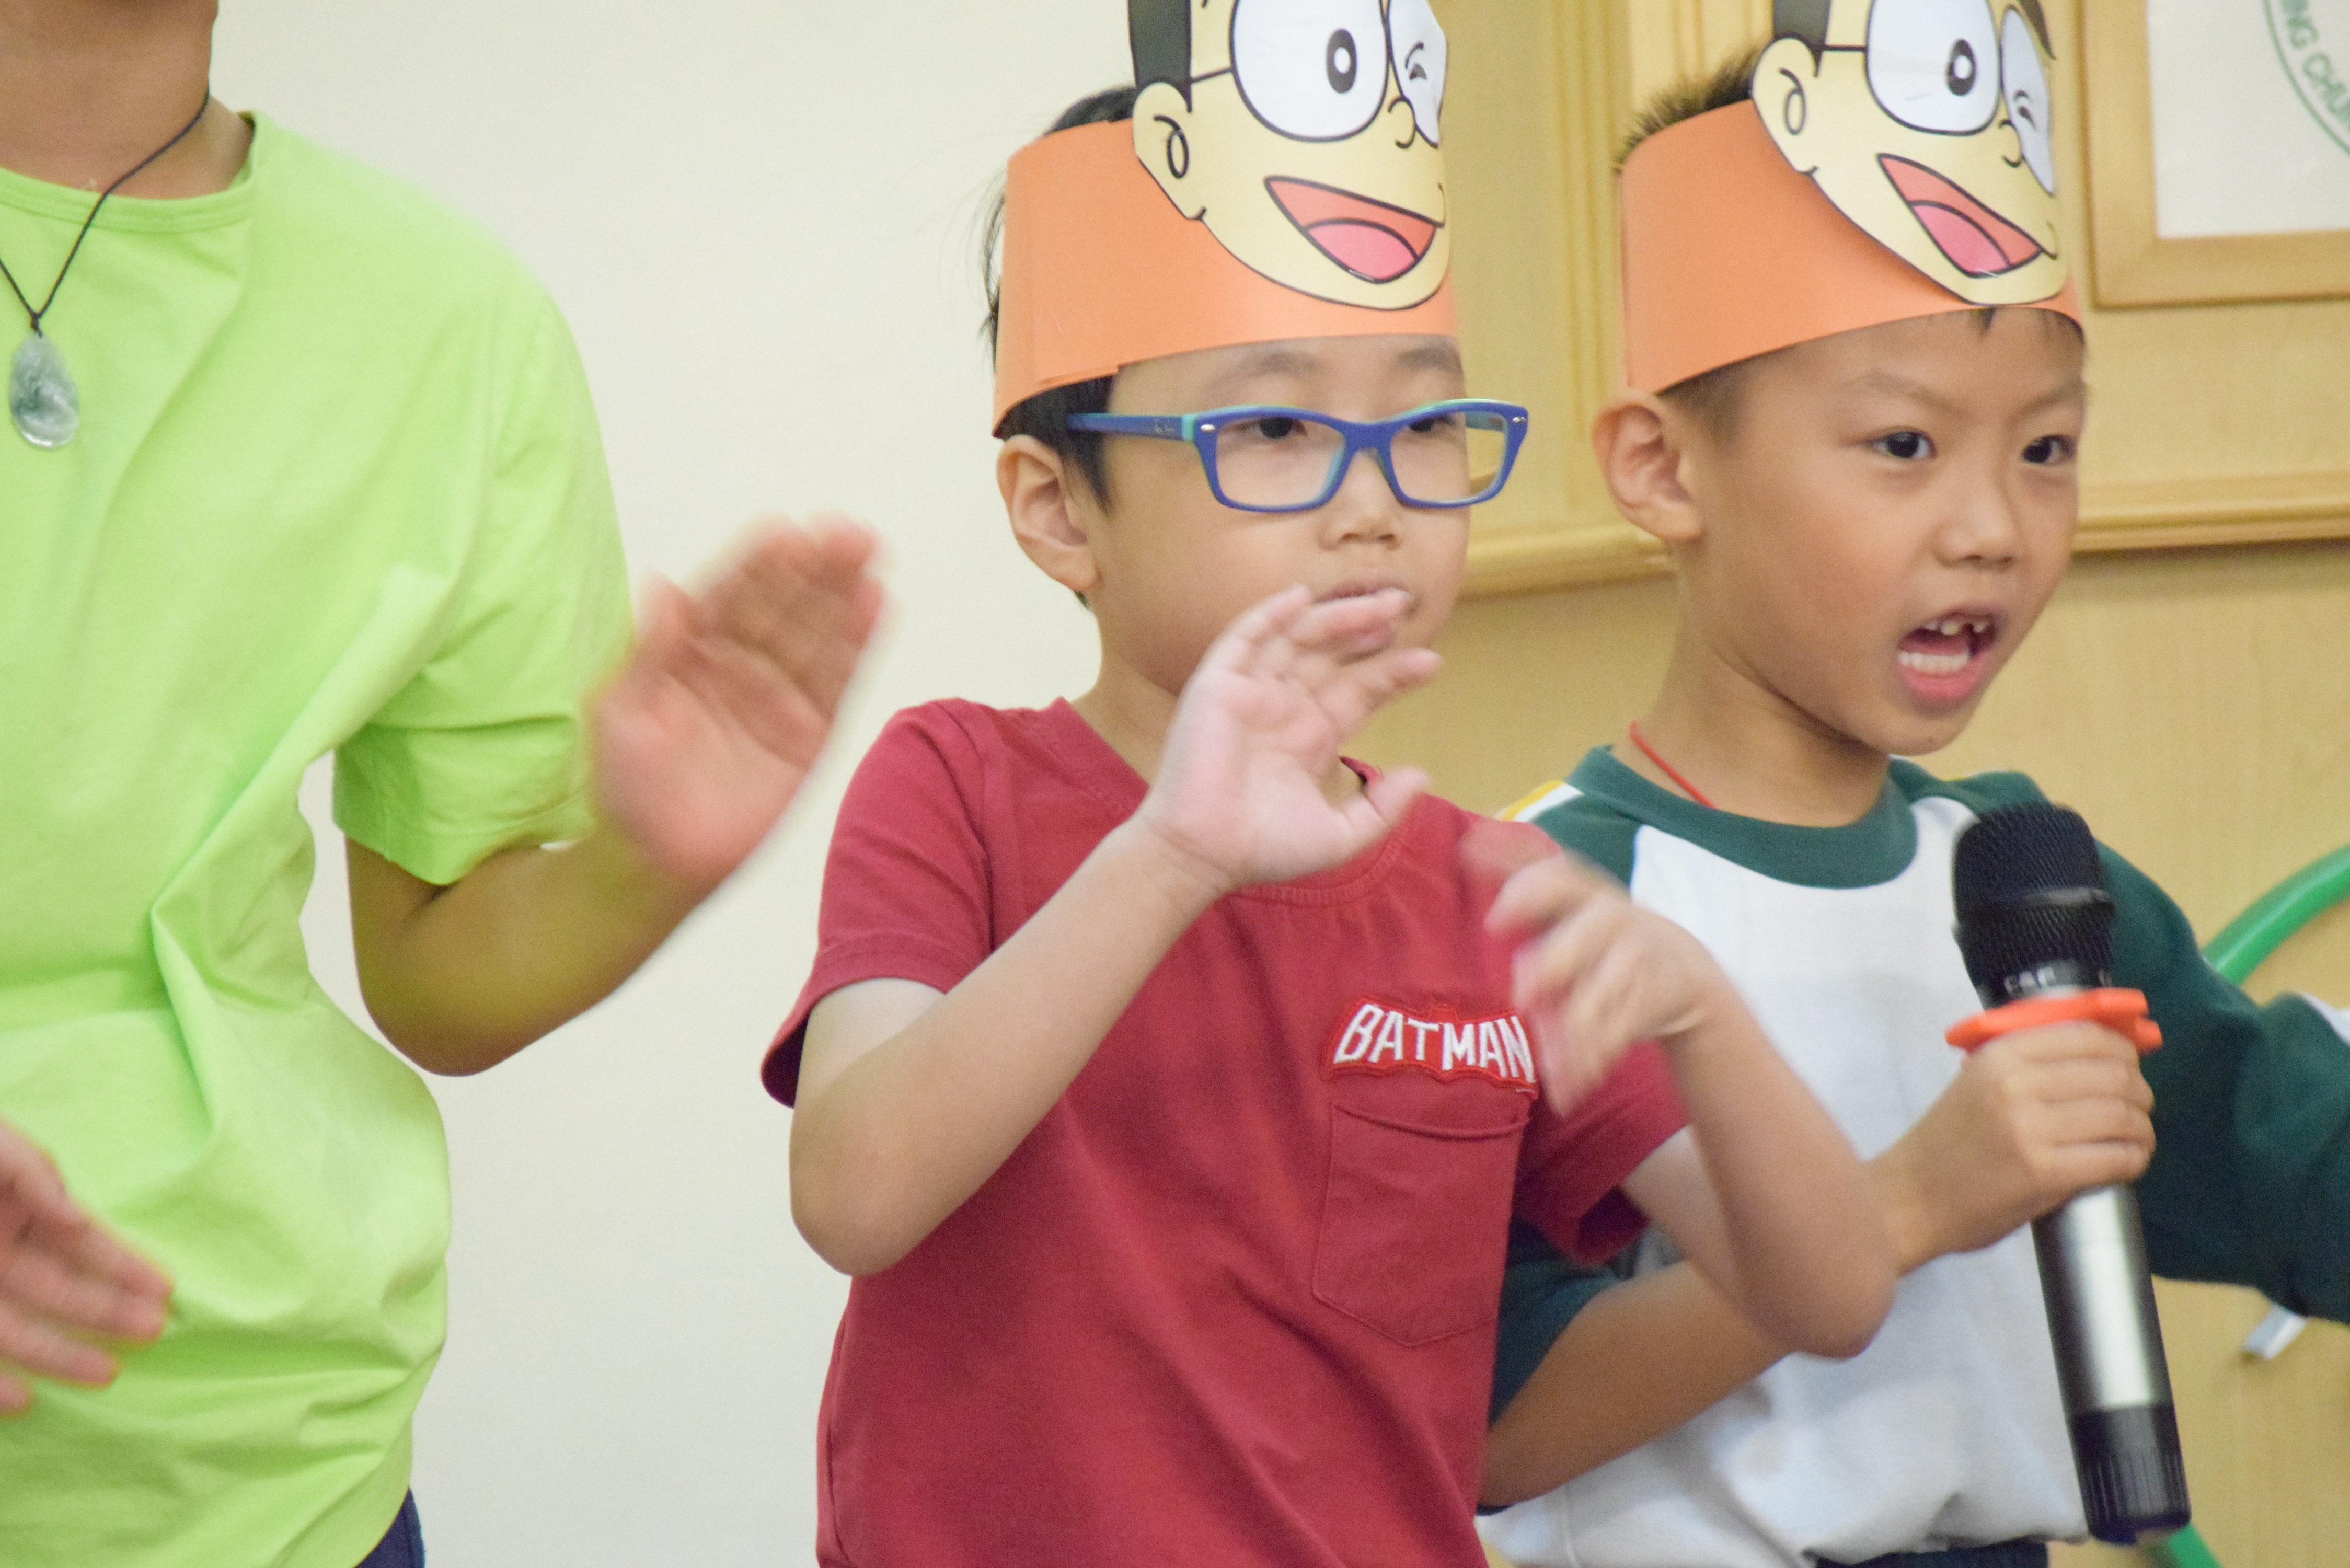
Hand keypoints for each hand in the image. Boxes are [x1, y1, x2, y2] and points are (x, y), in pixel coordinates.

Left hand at [0, 1121, 170, 1414]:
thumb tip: (81, 1220)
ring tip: (106, 1372)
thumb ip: (38, 1176)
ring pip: (18, 1328)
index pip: (80, 1242)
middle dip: (106, 1310)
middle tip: (155, 1331)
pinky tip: (21, 1397)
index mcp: (16, 1208)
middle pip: (58, 1290)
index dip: (121, 1264)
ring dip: (60, 1352)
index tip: (163, 1288)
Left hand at [593, 517, 882, 892]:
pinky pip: (838, 682)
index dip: (758, 564)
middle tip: (844, 529)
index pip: (730, 595)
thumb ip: (649, 649)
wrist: (655, 861)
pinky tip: (878, 603)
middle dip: (813, 566)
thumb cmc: (626, 786)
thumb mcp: (619, 709)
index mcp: (689, 648)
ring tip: (869, 551)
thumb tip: (665, 583)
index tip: (785, 530)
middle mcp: (740, 663)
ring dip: (844, 591)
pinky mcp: (810, 734)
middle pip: (783, 604)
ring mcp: (778, 697)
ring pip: (817, 633)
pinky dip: (860, 643)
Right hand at [1133, 586, 1438, 896]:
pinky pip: (1242, 639)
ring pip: (1297, 638)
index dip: (1393, 674)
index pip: (1359, 691)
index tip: (1431, 664)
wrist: (1203, 855)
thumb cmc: (1264, 849)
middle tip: (1404, 605)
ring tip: (1377, 604)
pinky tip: (1300, 596)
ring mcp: (1251, 694)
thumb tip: (1422, 774)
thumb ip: (1383, 808)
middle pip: (1332, 655)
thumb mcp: (1341, 836)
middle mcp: (1284, 708)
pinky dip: (1268, 615)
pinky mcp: (1218, 686)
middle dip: (1367, 629)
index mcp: (1312, 737)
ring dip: (1335, 616)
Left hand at [1481, 839, 1732, 1112]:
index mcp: (1584, 892)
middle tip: (1522, 997)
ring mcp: (1639, 955)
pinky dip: (1590, 1065)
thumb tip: (1467, 846)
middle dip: (1555, 964)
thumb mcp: (1569, 905)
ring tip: (1548, 1070)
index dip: (1529, 894)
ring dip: (1570, 1037)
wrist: (1683, 972)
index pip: (1559, 879)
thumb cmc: (1600, 939)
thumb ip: (1523, 882)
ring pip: (1601, 997)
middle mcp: (1614, 917)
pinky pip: (1619, 1033)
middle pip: (1589, 933)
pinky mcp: (1655, 996)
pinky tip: (1566, 1092)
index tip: (1493, 921)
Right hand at [1873, 1021, 2154, 1269]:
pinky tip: (2127, 1163)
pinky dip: (2133, 1160)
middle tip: (2138, 1109)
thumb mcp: (1978, 1083)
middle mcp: (2017, 1084)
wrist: (1910, 1197)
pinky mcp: (2045, 1173)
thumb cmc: (1948, 1142)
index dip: (2124, 1051)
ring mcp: (2031, 1129)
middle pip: (2114, 1075)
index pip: (2089, 1036)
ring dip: (2141, 1129)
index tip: (2129, 1068)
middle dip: (2140, 1093)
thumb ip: (2029, 1066)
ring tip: (2137, 1139)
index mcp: (2001, 1055)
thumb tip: (2102, 1056)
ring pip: (2121, 1116)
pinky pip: (2115, 1158)